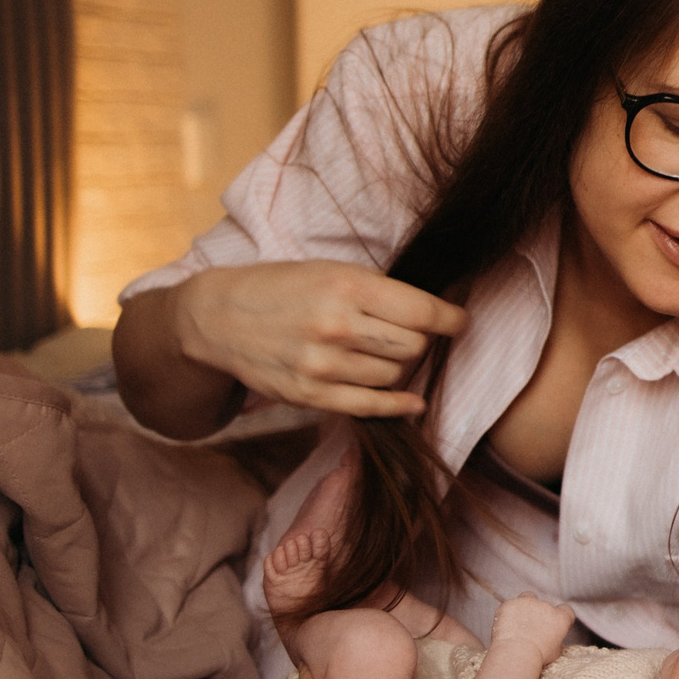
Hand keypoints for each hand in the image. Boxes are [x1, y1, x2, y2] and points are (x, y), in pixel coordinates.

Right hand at [173, 261, 468, 417]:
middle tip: (407, 333)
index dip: (451, 320)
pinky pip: (369, 406)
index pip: (423, 312)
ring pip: (394, 376)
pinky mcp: (308, 394)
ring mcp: (321, 365)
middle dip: (419, 341)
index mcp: (347, 287)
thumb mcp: (331, 272)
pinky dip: (397, 405)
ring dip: (399, 367)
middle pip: (413, 346)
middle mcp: (336, 326)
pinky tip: (411, 402)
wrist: (218, 317)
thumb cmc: (283, 288)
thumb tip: (435, 313)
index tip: (460, 322)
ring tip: (383, 353)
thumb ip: (379, 292)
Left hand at [488, 595, 576, 662]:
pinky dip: (506, 613)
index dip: (559, 616)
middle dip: (538, 614)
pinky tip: (503, 626)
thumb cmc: (537, 657)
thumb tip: (551, 640)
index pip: (565, 610)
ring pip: (527, 598)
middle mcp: (546, 606)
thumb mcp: (555, 652)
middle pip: (544, 605)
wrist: (516, 654)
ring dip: (524, 607)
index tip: (552, 624)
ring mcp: (527, 602)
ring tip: (516, 623)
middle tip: (530, 630)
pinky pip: (509, 606)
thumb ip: (555, 640)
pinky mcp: (510, 604)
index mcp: (560, 618)